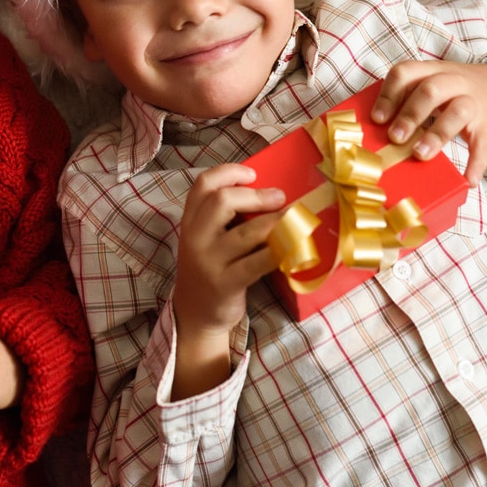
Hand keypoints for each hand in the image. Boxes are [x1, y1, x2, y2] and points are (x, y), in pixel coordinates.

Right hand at [171, 165, 283, 399]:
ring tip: (296, 220)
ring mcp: (209, 261)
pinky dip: (280, 253)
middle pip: (222, 201)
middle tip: (279, 197)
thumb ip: (222, 217)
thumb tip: (267, 193)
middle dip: (256, 195)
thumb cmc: (210, 268)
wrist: (195, 313)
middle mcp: (195, 237)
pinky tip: (294, 249)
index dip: (228, 172)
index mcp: (190, 221)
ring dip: (277, 223)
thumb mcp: (205, 238)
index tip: (253, 174)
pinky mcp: (226, 283)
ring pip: (247, 232)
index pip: (203, 185)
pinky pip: (258, 262)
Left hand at [372, 60, 486, 184]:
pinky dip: (476, 162)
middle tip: (394, 137)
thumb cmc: (448, 90)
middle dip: (410, 114)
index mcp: (430, 71)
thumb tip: (372, 129)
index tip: (376, 118)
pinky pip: (482, 143)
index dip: (388, 95)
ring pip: (458, 112)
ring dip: (437, 134)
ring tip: (420, 155)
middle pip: (431, 90)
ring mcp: (472, 101)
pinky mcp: (486, 124)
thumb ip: (404, 100)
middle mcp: (453, 82)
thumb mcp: (427, 83)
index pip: (405, 73)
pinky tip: (468, 178)